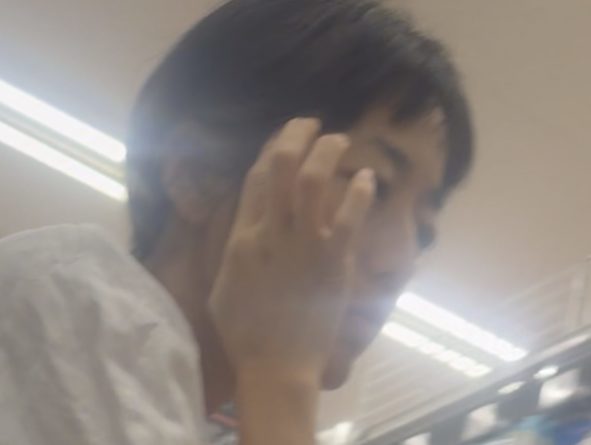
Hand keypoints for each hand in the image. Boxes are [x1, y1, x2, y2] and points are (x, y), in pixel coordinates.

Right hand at [209, 118, 375, 382]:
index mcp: (243, 238)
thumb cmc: (245, 332)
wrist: (275, 365)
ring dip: (327, 152)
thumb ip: (235, 251)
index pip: (255, 179)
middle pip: (281, 168)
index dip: (270, 149)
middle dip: (296, 136)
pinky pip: (349, 217)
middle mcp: (270, 233)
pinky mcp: (334, 262)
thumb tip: (246, 230)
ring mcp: (303, 245)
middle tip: (310, 123)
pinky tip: (367, 179)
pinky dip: (359, 193)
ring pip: (314, 181)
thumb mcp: (224, 286)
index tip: (283, 134)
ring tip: (339, 140)